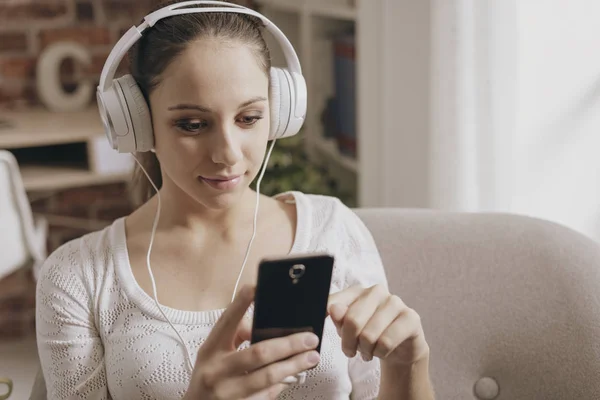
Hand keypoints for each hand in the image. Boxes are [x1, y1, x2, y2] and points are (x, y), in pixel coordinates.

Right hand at [184, 285, 320, 399]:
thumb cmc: (210, 374)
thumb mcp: (215, 353)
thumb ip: (236, 336)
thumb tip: (268, 324)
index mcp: (210, 349)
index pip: (227, 321)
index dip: (241, 303)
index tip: (256, 287)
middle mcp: (216, 370)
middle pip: (258, 353)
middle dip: (288, 344)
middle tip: (310, 338)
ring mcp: (227, 392)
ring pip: (268, 376)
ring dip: (294, 365)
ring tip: (312, 357)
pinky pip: (267, 395)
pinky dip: (282, 384)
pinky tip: (294, 375)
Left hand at [327, 284, 428, 366]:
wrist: (400, 347)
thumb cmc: (370, 334)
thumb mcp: (348, 330)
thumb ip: (339, 319)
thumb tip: (333, 309)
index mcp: (356, 291)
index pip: (333, 303)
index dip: (324, 319)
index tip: (316, 332)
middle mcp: (376, 291)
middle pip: (352, 321)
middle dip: (348, 343)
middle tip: (350, 351)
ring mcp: (395, 302)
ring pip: (369, 334)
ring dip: (365, 351)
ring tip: (368, 352)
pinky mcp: (410, 317)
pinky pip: (386, 342)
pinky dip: (380, 353)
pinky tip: (382, 351)